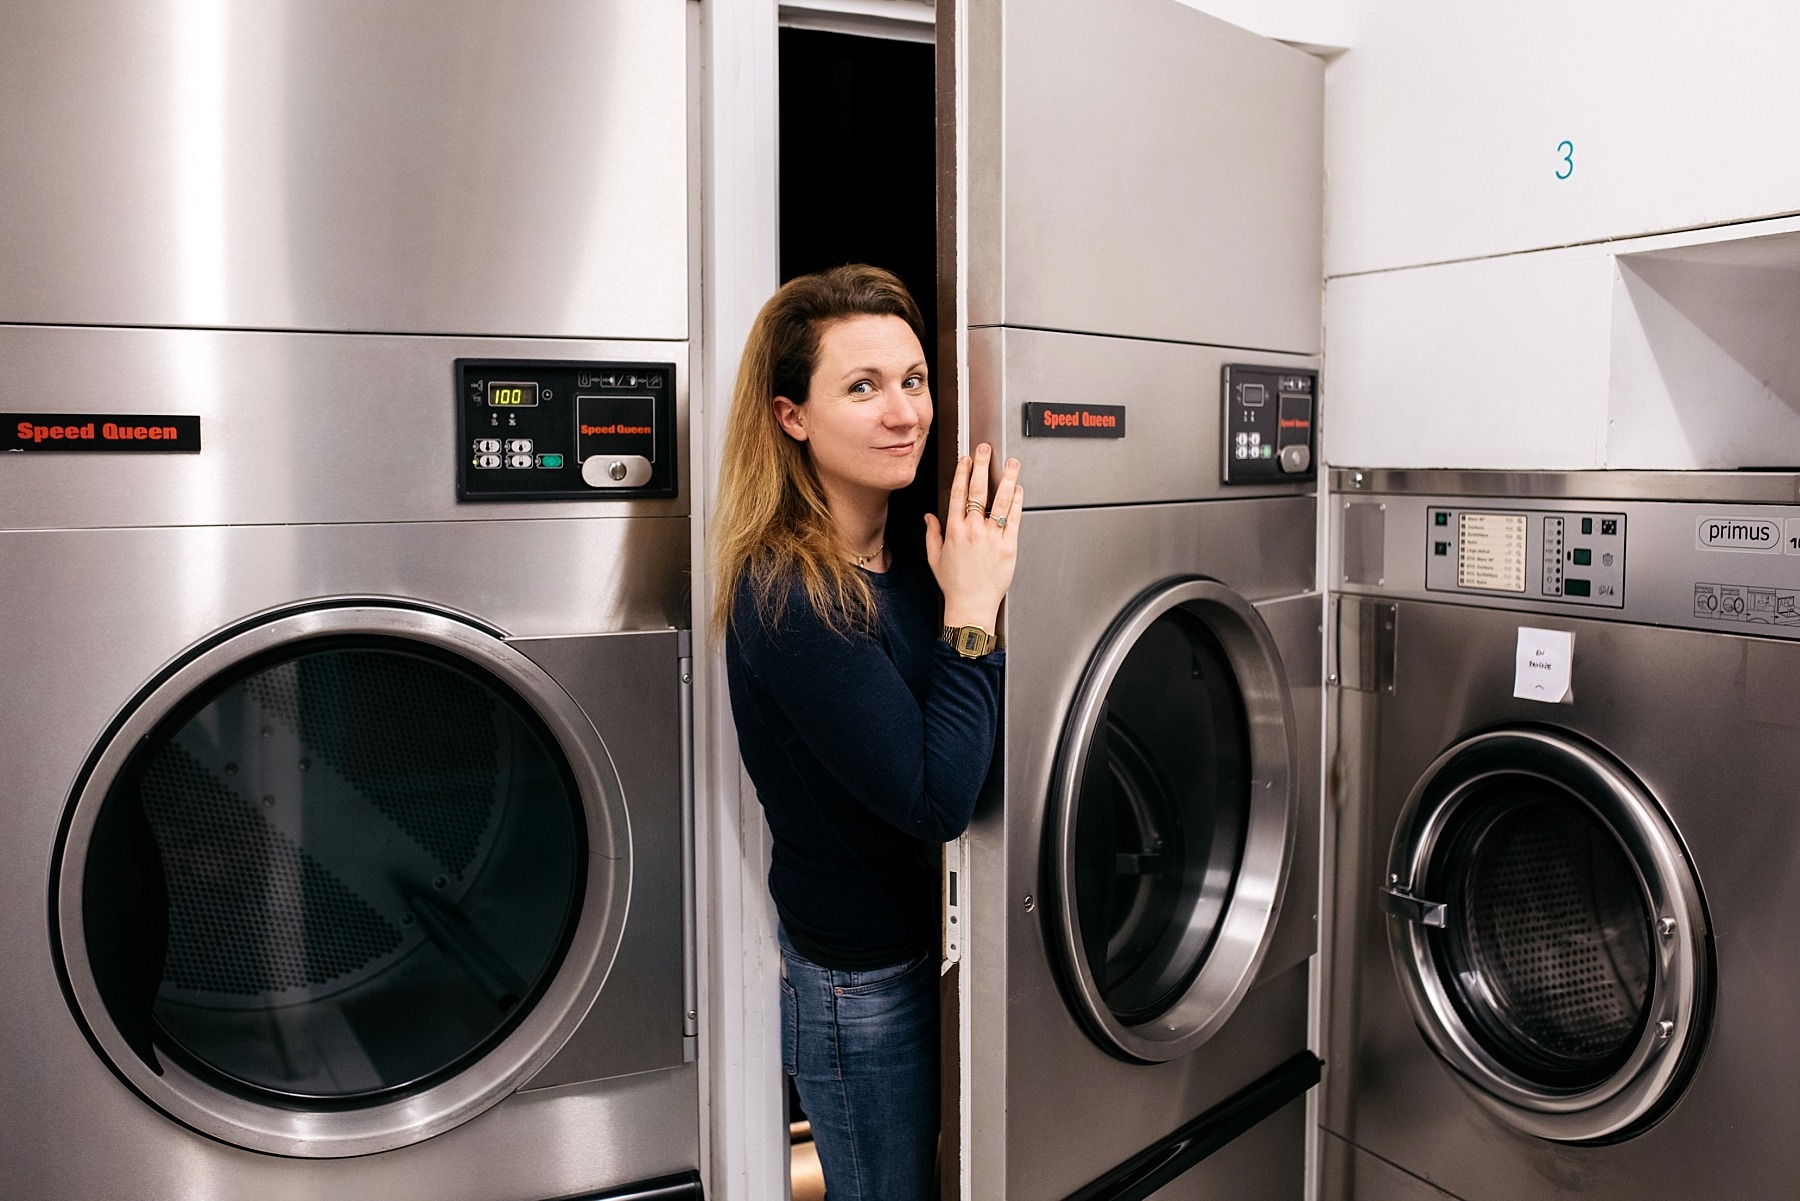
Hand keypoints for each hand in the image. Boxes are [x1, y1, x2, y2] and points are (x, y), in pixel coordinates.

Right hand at [923, 443, 1021, 631]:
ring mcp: (992, 537)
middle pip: (979, 491)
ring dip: (1006, 478)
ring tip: (1011, 463)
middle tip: (986, 449)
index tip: (966, 459)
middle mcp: (972, 531)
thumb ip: (932, 534)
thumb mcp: (935, 558)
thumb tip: (929, 517)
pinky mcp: (1009, 546)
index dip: (963, 473)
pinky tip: (1018, 489)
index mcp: (954, 530)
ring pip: (1000, 501)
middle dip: (982, 466)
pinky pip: (1013, 519)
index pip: (958, 494)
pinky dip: (1016, 502)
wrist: (971, 605)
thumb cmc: (954, 584)